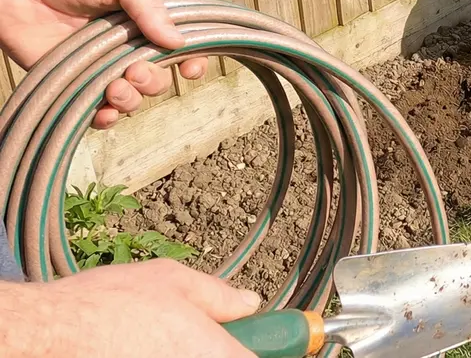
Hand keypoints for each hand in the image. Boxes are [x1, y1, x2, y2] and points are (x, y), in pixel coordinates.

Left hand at [0, 0, 208, 127]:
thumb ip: (149, 6)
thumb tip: (178, 42)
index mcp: (142, 20)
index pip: (178, 47)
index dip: (191, 61)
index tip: (190, 69)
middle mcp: (124, 47)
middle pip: (156, 79)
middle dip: (153, 81)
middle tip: (134, 69)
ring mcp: (98, 67)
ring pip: (129, 99)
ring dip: (130, 100)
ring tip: (115, 87)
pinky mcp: (70, 83)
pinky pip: (95, 111)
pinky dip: (105, 117)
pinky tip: (102, 110)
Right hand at [0, 259, 260, 356]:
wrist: (49, 331)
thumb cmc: (106, 304)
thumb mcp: (172, 280)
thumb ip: (219, 294)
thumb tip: (249, 301)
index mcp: (214, 352)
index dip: (261, 350)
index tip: (258, 340)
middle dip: (218, 348)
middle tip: (192, 333)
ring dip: (183, 351)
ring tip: (157, 337)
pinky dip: (160, 353)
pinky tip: (139, 346)